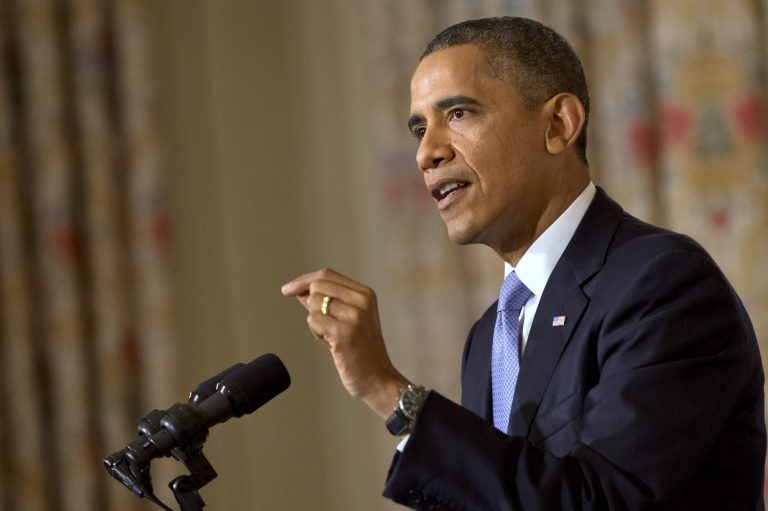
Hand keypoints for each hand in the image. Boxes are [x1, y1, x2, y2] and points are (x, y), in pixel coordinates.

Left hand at [281, 268, 409, 418]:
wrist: (378, 379)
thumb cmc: (360, 351)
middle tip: (322, 325)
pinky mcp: (344, 332)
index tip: (287, 290)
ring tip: (331, 337)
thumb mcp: (349, 319)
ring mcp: (354, 315)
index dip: (303, 280)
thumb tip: (300, 290)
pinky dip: (316, 333)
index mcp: (365, 294)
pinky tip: (331, 344)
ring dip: (315, 322)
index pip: (327, 275)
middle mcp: (362, 300)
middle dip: (310, 304)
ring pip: (313, 303)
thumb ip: (327, 302)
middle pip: (317, 286)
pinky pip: (313, 321)